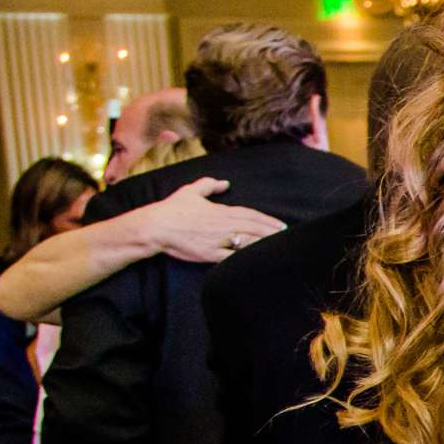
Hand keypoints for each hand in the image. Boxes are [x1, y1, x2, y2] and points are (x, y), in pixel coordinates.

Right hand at [140, 178, 285, 263]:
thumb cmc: (171, 209)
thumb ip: (208, 185)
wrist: (155, 226)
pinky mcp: (210, 254)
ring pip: (248, 242)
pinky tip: (259, 260)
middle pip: (254, 228)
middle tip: (287, 237)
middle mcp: (223, 225)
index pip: (251, 215)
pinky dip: (246, 257)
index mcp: (221, 211)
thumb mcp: (190, 191)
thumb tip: (224, 183)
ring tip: (279, 248)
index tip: (281, 225)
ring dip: (264, 244)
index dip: (267, 220)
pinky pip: (233, 257)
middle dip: (272, 233)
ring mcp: (218, 240)